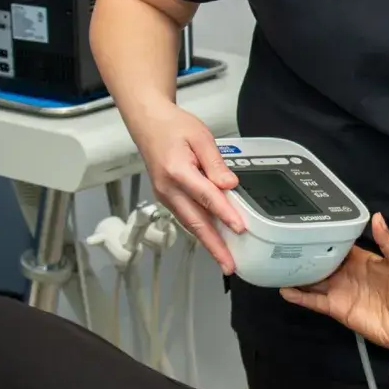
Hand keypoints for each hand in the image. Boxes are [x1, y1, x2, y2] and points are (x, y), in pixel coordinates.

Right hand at [132, 104, 244, 273]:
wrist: (148, 123)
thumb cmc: (173, 126)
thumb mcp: (200, 137)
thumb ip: (215, 163)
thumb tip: (229, 184)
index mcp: (177, 171)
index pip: (206, 197)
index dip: (224, 214)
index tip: (240, 228)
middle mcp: (168, 188)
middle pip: (195, 222)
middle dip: (214, 246)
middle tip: (230, 265)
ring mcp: (165, 195)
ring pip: (190, 224)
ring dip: (208, 243)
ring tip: (225, 259)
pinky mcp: (168, 197)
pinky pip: (186, 217)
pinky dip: (200, 231)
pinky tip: (213, 239)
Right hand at [281, 213, 388, 354]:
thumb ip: (388, 242)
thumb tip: (376, 216)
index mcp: (363, 259)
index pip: (341, 245)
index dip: (327, 236)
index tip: (310, 225)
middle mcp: (348, 273)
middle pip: (323, 260)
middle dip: (307, 252)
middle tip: (285, 241)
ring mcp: (340, 291)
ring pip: (314, 280)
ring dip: (298, 273)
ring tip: (277, 262)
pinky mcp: (335, 308)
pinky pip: (314, 301)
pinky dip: (299, 296)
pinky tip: (283, 289)